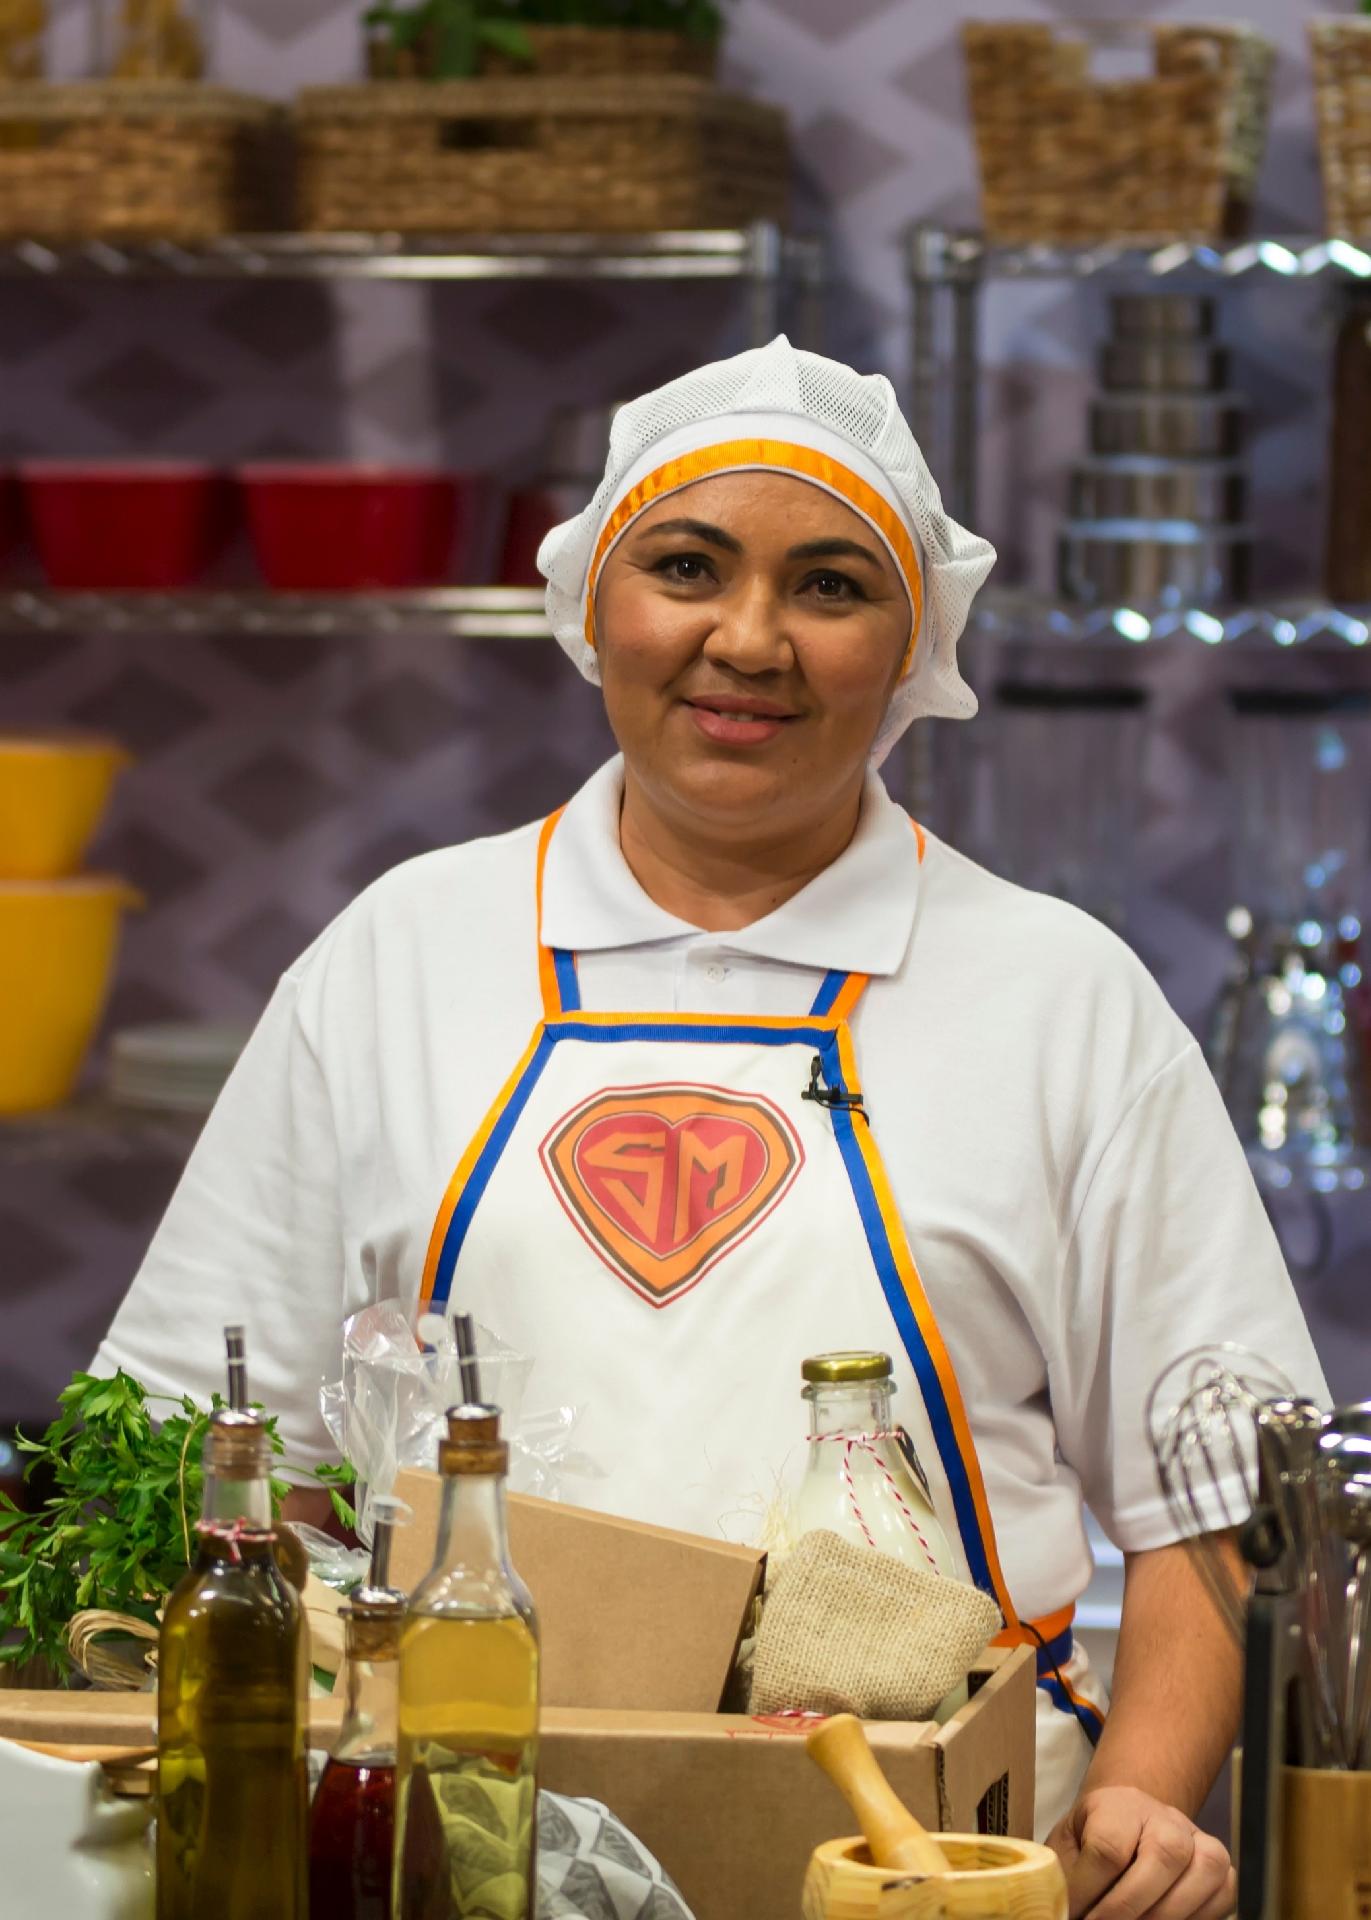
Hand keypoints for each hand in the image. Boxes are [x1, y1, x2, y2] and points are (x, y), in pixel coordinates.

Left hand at [1046, 1786, 1235, 1919]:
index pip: (1108, 1847)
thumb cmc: (1092, 1839)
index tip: (1072, 1916)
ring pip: (1204, 1869)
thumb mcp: (1068, 1848)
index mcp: (1117, 1805)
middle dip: (1130, 1905)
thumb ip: (1064, 1876)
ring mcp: (1197, 1838)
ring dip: (1168, 1913)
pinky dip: (1199, 1917)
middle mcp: (1164, 1816)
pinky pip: (1225, 1892)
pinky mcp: (1220, 1865)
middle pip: (1163, 1854)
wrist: (1128, 1821)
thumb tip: (1058, 1912)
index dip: (1088, 1891)